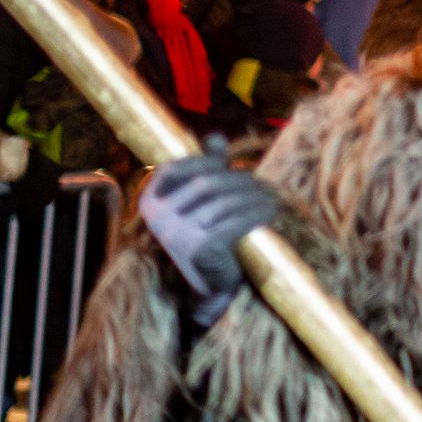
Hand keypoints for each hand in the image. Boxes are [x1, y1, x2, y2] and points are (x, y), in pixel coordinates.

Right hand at [139, 139, 278, 327]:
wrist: (211, 285)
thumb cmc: (206, 235)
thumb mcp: (200, 201)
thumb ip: (206, 168)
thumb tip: (214, 136)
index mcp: (150, 201)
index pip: (175, 168)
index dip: (205, 162)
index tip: (227, 166)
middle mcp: (158, 216)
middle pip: (208, 182)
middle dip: (240, 181)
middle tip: (261, 186)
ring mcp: (177, 233)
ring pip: (225, 201)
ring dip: (254, 197)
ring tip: (271, 199)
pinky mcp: (200, 247)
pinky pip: (236, 221)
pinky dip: (257, 214)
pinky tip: (269, 212)